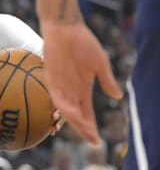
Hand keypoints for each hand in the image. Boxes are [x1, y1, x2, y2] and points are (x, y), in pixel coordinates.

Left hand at [41, 21, 122, 143]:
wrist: (65, 29)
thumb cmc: (83, 43)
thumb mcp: (100, 63)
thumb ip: (106, 80)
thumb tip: (118, 96)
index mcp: (83, 89)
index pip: (86, 113)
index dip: (90, 127)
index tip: (97, 141)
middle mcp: (70, 90)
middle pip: (76, 115)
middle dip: (83, 128)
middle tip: (91, 140)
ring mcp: (59, 85)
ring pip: (65, 108)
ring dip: (73, 119)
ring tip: (83, 129)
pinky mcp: (50, 77)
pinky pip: (55, 94)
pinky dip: (62, 104)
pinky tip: (70, 112)